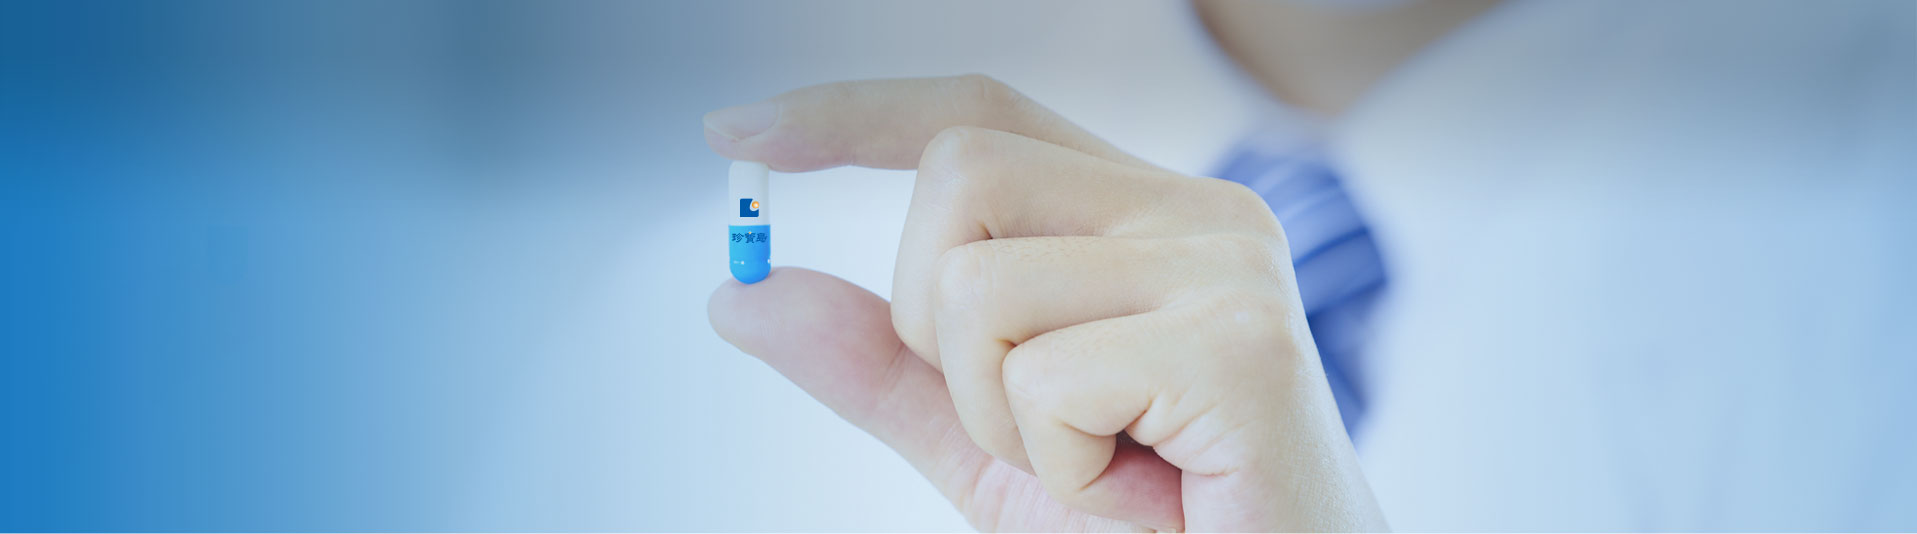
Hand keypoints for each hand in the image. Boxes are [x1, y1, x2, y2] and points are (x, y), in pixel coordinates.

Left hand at [705, 75, 1385, 531]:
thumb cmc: (1156, 527)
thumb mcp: (985, 438)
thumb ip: (878, 363)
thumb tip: (742, 291)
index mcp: (1144, 215)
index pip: (979, 117)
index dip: (854, 116)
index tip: (736, 132)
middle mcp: (1197, 212)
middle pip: (961, 171)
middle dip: (931, 318)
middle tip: (1024, 417)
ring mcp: (1226, 269)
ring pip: (979, 284)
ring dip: (997, 414)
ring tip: (1095, 463)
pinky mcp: (1240, 346)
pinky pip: (1044, 380)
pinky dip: (1057, 466)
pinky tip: (1136, 492)